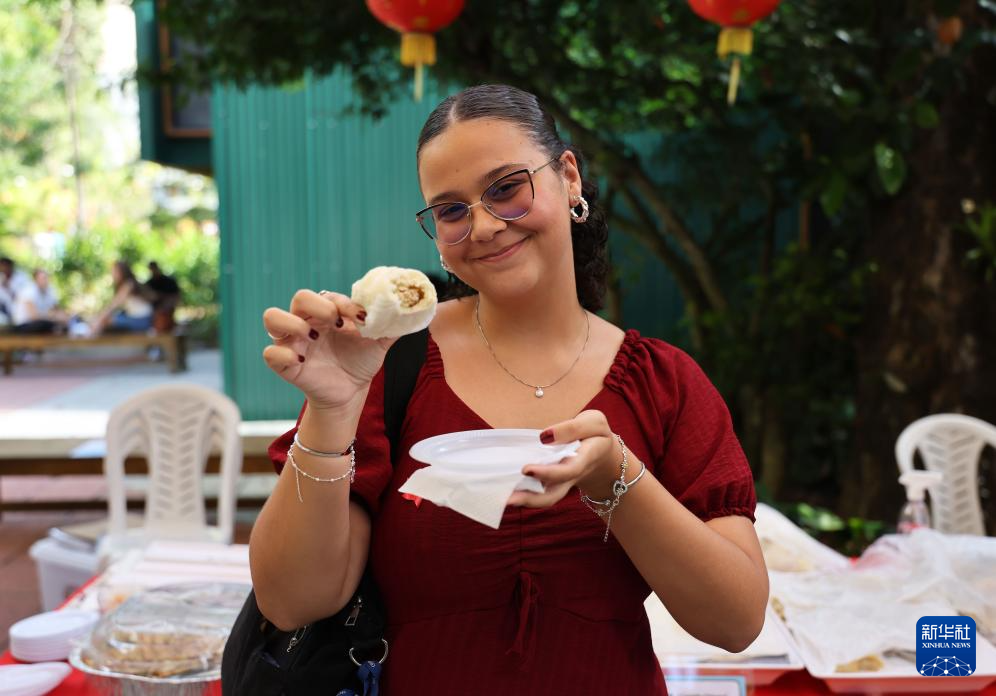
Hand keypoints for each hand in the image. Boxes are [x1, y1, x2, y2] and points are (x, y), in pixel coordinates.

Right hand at [262, 289, 394, 409]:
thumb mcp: (379, 343)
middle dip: (319, 306)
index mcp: (327, 313)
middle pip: (299, 298)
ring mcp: (292, 342)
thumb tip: (410, 310)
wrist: (351, 392)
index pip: (327, 295)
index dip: (343, 303)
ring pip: (272, 317)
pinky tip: (303, 362)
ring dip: (292, 323)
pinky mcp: (284, 364)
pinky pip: (270, 353)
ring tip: (313, 337)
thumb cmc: (360, 362)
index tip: (361, 317)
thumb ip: (391, 326)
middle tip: (337, 324)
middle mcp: (307, 322)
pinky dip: (283, 354)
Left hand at [507, 410, 623, 508]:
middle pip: (556, 494)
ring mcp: (563, 483)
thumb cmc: (596, 435)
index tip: (526, 469)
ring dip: (526, 501)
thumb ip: (573, 428)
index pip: (569, 469)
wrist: (604, 454)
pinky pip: (541, 493)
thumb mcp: (594, 422)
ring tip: (504, 500)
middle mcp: (573, 476)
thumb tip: (545, 437)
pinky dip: (524, 494)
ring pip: (547, 498)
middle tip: (510, 497)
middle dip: (533, 498)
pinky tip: (506, 491)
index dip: (549, 472)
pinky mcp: (554, 483)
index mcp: (587, 459)